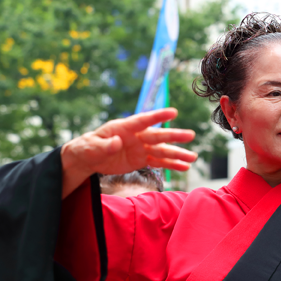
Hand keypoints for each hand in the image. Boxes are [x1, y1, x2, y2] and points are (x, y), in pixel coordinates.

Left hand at [61, 108, 196, 197]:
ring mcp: (141, 148)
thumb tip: (117, 142)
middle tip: (190, 135)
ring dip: (178, 154)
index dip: (157, 116)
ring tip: (193, 157)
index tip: (173, 112)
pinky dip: (172, 165)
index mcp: (123, 127)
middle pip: (157, 136)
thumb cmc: (87, 148)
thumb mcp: (91, 147)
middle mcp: (136, 136)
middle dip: (174, 136)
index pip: (142, 120)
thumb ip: (105, 145)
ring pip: (162, 151)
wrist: (88, 158)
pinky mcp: (142, 159)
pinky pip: (159, 163)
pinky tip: (185, 167)